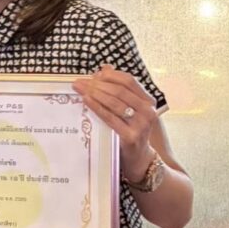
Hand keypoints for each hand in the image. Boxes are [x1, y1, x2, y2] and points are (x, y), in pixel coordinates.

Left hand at [71, 64, 156, 181]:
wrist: (139, 159)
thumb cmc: (131, 131)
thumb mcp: (129, 109)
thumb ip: (119, 89)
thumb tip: (104, 68)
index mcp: (148, 101)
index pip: (129, 81)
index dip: (110, 75)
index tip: (93, 75)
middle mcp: (148, 111)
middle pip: (119, 90)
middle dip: (97, 84)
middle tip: (79, 82)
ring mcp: (141, 124)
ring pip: (114, 102)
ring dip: (94, 93)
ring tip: (79, 89)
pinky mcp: (130, 137)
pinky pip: (109, 118)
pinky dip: (97, 107)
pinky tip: (86, 100)